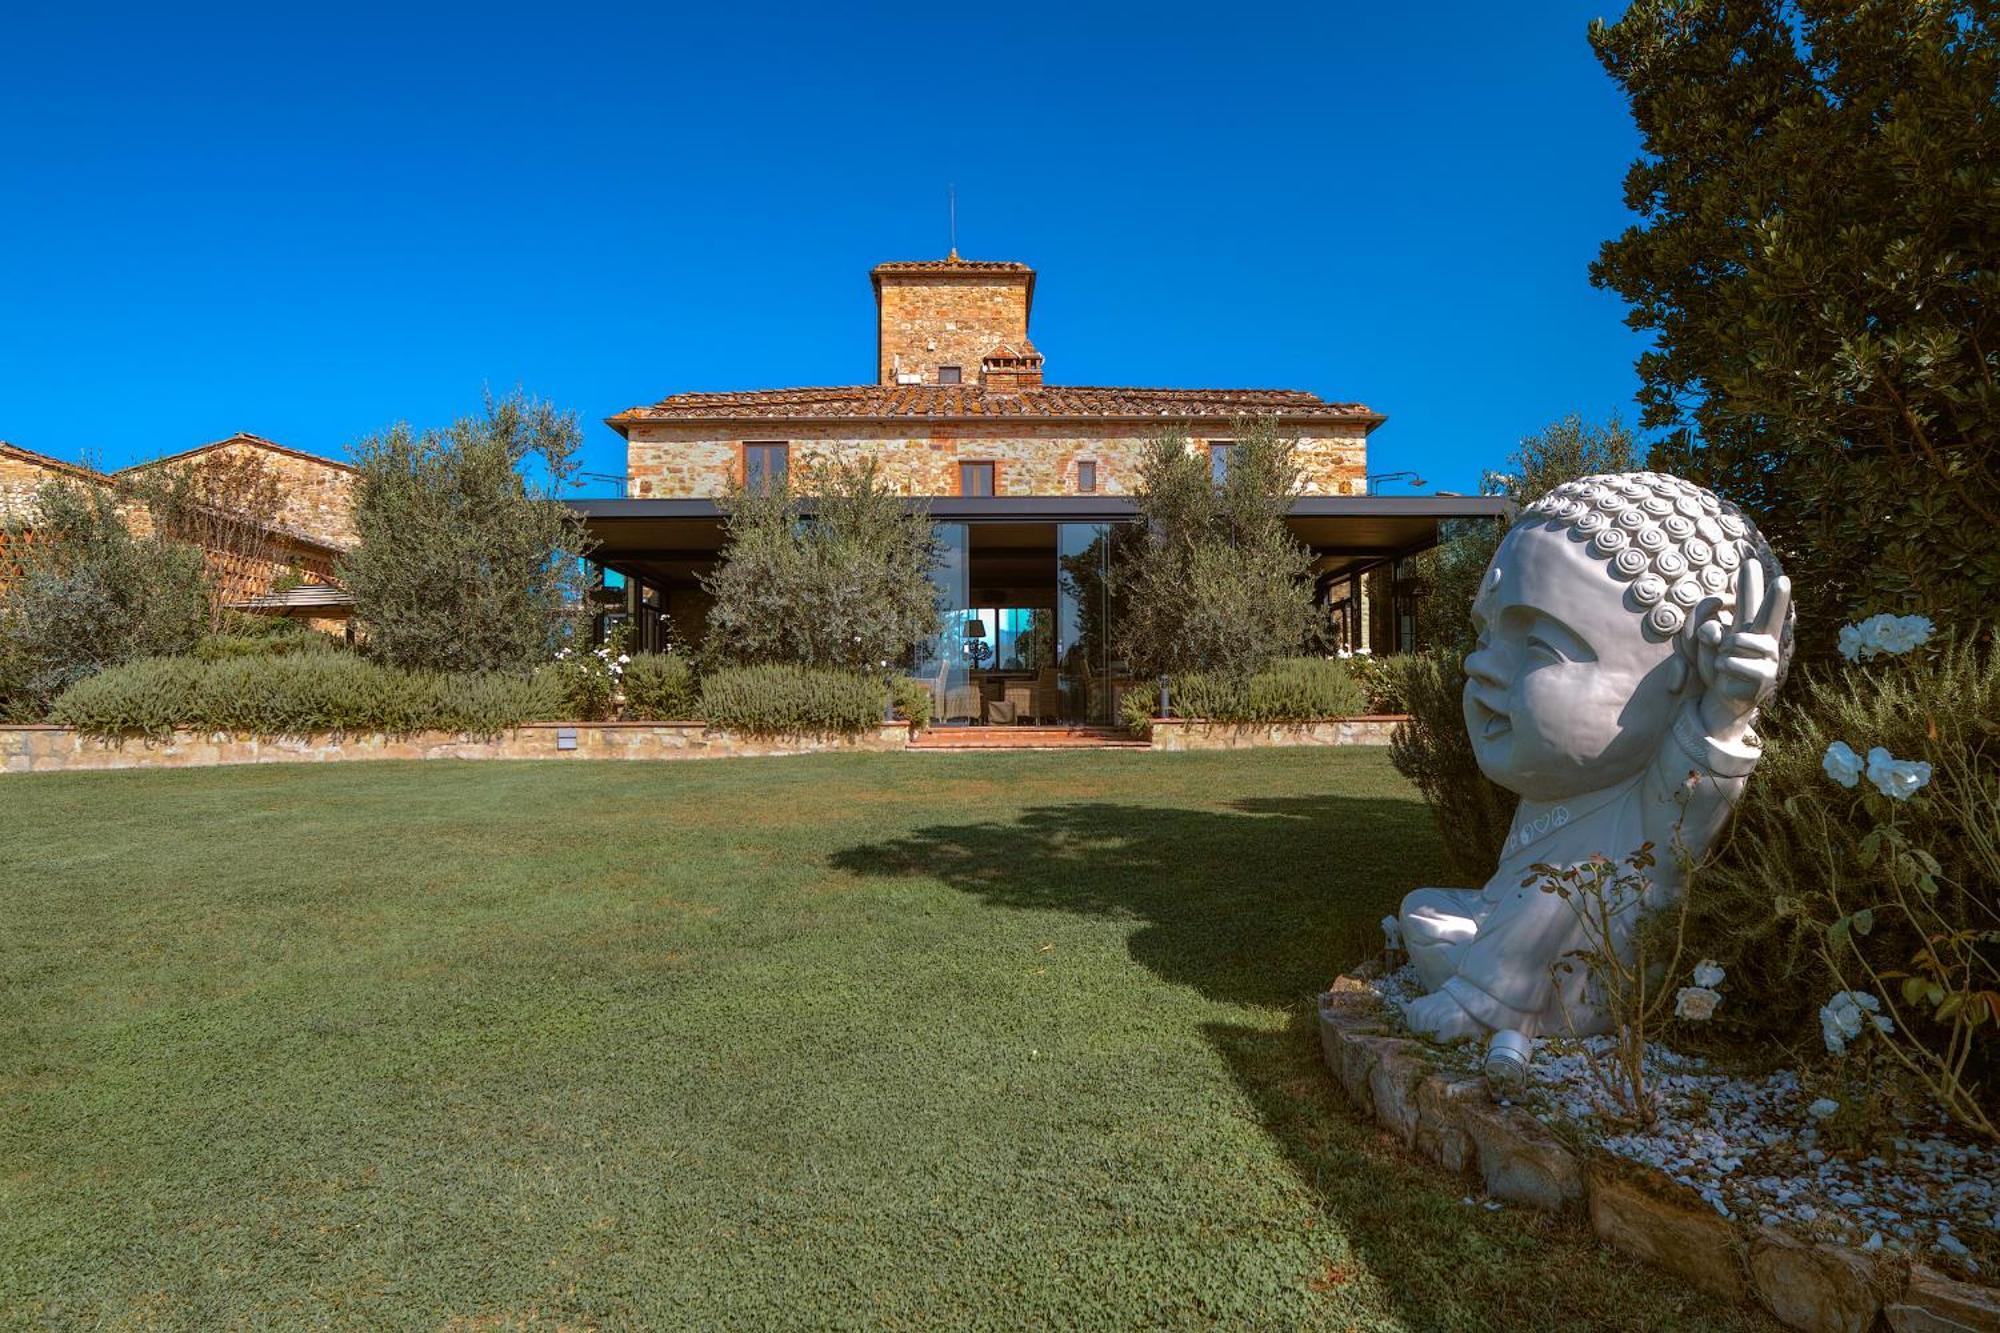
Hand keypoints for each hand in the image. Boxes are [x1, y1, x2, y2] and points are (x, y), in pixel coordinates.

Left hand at [1695, 556, 1790, 741]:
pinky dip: (1722, 669)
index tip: (1757, 564)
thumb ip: (1704, 632)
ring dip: (1721, 654)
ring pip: (1732, 642)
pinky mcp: (1766, 675)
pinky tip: (1730, 679)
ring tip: (1726, 666)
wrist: (1723, 702)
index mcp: (1749, 627)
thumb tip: (1714, 629)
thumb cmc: (1717, 671)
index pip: (1749, 601)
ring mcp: (1768, 656)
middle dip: (1776, 597)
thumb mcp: (1703, 648)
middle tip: (1783, 579)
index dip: (1752, 583)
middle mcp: (1763, 638)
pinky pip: (1730, 662)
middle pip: (1768, 614)